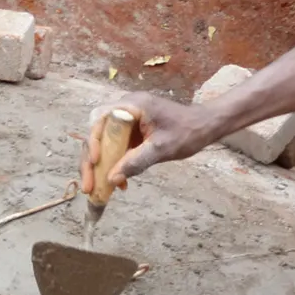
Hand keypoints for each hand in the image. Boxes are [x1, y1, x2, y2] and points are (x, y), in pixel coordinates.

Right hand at [79, 94, 215, 193]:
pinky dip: (113, 165)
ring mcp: (127, 121)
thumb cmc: (188, 132)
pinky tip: (119, 183)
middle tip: (88, 186)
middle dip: (90, 161)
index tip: (95, 162)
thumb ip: (136, 162)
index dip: (93, 141)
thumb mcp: (162, 149)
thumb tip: (111, 179)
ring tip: (98, 189)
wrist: (205, 126)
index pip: (99, 119)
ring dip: (99, 166)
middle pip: (97, 134)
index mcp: (131, 105)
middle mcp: (125, 109)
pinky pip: (115, 147)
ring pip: (103, 143)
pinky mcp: (131, 132)